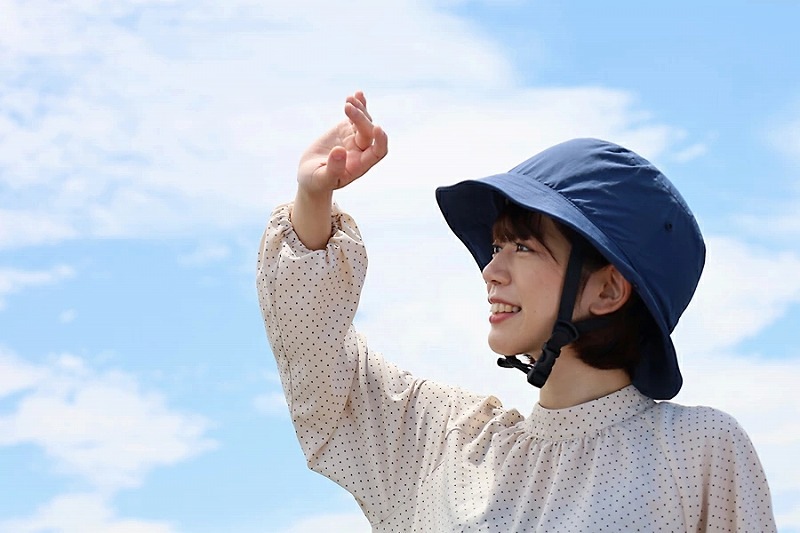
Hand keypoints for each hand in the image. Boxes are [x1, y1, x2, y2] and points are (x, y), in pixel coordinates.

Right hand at [291, 92, 387, 249]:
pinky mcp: (345, 129)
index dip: (381, 140)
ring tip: (349, 100)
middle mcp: (361, 151)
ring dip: (360, 109)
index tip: (377, 128)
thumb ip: (333, 168)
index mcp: (359, 166)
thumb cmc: (317, 182)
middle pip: (369, 132)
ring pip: (364, 121)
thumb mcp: (321, 179)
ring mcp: (354, 138)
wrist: (310, 175)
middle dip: (361, 119)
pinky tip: (357, 94)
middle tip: (347, 108)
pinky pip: (355, 116)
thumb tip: (339, 151)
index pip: (378, 152)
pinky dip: (358, 105)